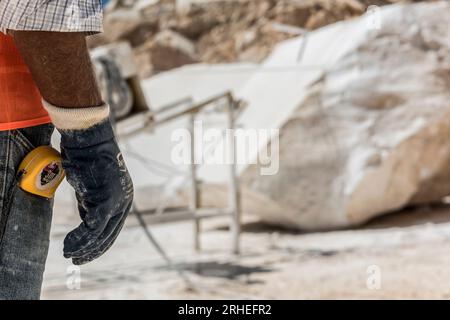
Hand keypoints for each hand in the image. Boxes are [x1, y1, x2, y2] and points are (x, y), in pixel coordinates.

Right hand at [59, 120, 133, 264]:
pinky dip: (81, 238)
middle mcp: (124, 201)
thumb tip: (87, 224)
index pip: (113, 229)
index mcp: (123, 199)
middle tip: (75, 259)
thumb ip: (91, 205)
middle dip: (91, 250)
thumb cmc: (86, 160)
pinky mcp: (107, 199)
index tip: (84, 253)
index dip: (98, 244)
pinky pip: (94, 226)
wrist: (88, 140)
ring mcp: (118, 201)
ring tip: (69, 253)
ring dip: (83, 246)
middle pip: (109, 234)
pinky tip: (70, 244)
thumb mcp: (90, 188)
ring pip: (101, 233)